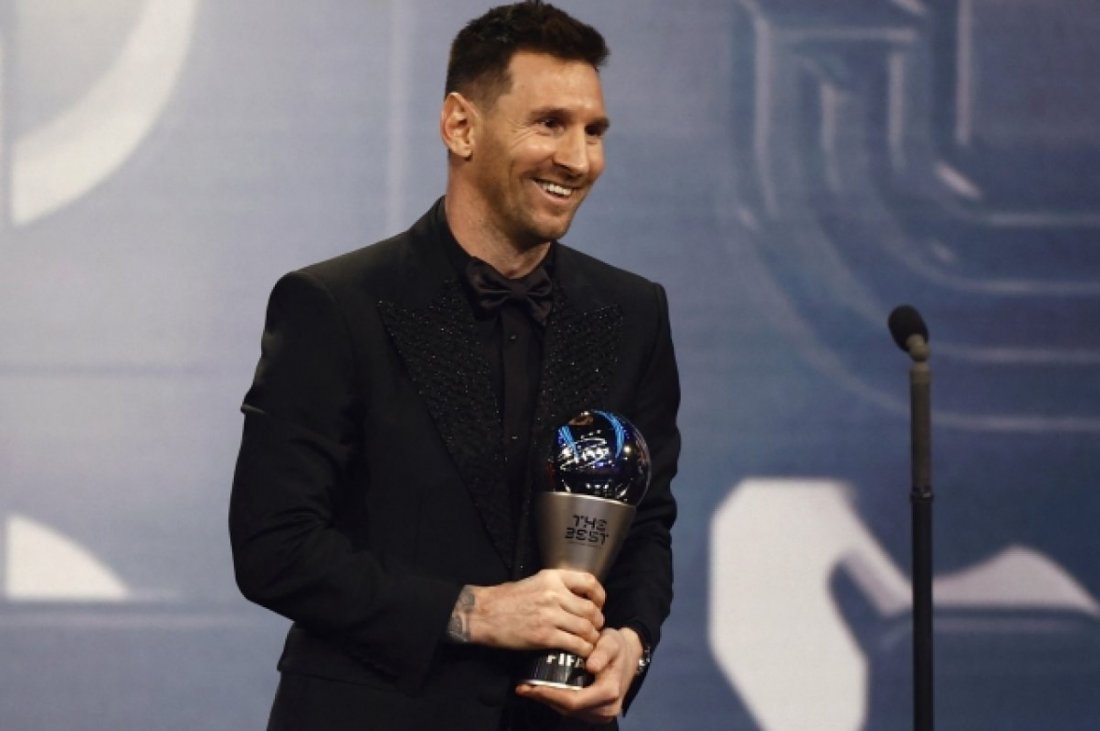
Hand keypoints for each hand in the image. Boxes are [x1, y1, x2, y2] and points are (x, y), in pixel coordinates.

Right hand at [450, 569, 605, 656]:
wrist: (484, 613)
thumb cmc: (507, 599)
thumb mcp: (534, 582)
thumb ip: (557, 587)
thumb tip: (579, 597)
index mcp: (552, 577)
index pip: (589, 582)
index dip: (600, 595)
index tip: (599, 604)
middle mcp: (554, 594)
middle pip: (591, 609)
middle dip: (597, 622)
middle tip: (594, 628)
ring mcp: (549, 615)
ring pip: (586, 628)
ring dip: (592, 638)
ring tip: (589, 642)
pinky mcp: (544, 636)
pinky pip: (575, 644)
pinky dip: (583, 650)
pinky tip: (581, 652)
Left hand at [514, 626, 643, 724]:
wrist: (628, 655)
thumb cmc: (617, 646)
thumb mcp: (612, 642)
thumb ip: (602, 652)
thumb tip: (590, 666)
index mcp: (609, 693)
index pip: (574, 700)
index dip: (551, 695)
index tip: (531, 686)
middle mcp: (606, 709)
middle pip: (568, 709)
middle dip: (544, 699)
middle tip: (522, 688)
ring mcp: (600, 714)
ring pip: (568, 712)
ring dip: (547, 701)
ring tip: (527, 689)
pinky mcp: (594, 713)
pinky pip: (572, 710)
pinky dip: (555, 701)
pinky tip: (541, 691)